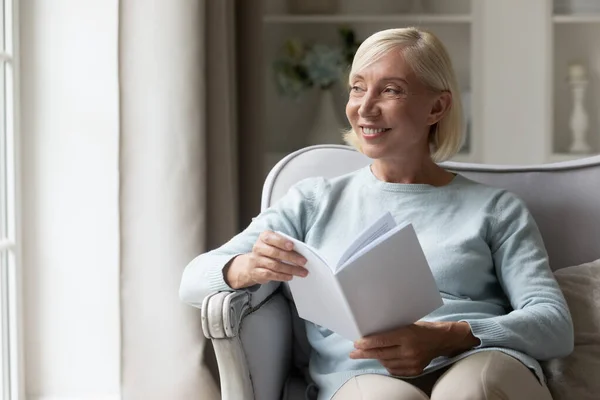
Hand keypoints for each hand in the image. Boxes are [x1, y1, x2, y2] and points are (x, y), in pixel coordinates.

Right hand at [224, 230, 307, 288]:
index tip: (292, 246)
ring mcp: (256, 261)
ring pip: (274, 265)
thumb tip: (300, 252)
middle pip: (275, 253)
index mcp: (263, 237)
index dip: (281, 241)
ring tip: (301, 272)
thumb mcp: (273, 245)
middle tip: (303, 261)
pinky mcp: (256, 272)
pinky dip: (282, 276)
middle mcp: (258, 248)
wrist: (250, 266)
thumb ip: (283, 245)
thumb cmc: (268, 253)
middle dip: (291, 257)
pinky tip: (290, 276)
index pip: (270, 238)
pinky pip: (270, 275)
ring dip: (290, 269)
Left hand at [349, 321, 479, 376]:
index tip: (356, 344)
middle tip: (353, 353)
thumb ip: (391, 330)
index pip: (381, 340)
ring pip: (386, 363)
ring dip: (376, 358)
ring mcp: (412, 362)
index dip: (366, 343)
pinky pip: (395, 370)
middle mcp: (409, 350)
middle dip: (364, 353)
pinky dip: (387, 364)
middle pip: (381, 353)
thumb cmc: (423, 328)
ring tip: (368, 354)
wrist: (442, 340)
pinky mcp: (415, 370)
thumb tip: (371, 334)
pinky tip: (383, 359)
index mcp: (406, 335)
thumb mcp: (407, 323)